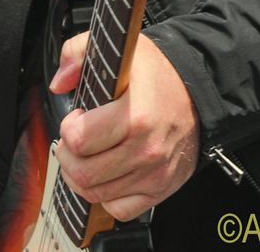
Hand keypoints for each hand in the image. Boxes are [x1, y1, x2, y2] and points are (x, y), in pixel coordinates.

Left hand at [51, 32, 199, 219]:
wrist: (201, 92)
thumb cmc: (160, 75)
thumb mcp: (121, 51)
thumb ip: (79, 53)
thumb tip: (58, 83)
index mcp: (136, 115)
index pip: (79, 139)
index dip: (69, 127)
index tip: (78, 117)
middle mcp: (147, 149)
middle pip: (82, 173)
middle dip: (68, 155)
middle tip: (77, 140)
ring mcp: (154, 173)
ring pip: (95, 194)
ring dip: (82, 176)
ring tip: (89, 156)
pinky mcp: (160, 188)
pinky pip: (118, 209)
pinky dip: (107, 196)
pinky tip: (110, 173)